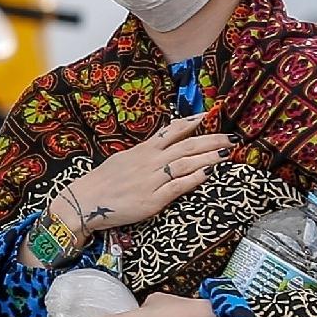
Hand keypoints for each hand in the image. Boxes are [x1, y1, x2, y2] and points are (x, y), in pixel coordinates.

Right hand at [55, 112, 232, 238]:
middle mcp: (150, 161)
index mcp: (144, 150)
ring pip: (186, 163)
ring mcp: (152, 180)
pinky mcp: (153, 200)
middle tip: (232, 138)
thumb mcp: (125, 158)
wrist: (84, 202)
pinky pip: (178, 186)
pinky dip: (194, 179)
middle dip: (211, 140)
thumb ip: (146, 151)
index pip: (172, 131)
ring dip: (209, 157)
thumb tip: (163, 141)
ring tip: (227, 152)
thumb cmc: (104, 182)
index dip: (192, 122)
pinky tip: (209, 174)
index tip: (210, 115)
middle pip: (186, 146)